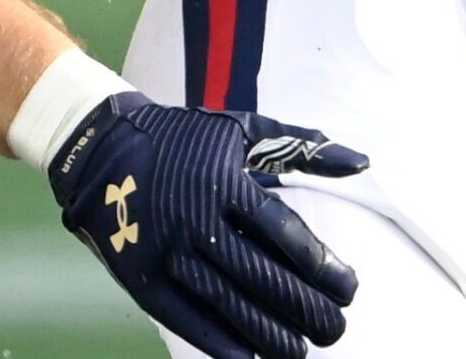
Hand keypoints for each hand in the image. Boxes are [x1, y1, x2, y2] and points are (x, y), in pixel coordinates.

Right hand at [49, 92, 367, 358]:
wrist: (101, 148)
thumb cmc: (185, 139)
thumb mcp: (244, 129)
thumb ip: (305, 147)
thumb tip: (363, 162)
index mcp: (226, 183)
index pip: (285, 235)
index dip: (322, 268)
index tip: (350, 290)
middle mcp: (196, 219)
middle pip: (261, 276)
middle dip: (305, 309)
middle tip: (335, 330)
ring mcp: (166, 251)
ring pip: (226, 303)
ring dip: (268, 334)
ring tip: (300, 352)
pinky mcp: (140, 277)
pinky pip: (184, 317)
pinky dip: (218, 343)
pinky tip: (249, 358)